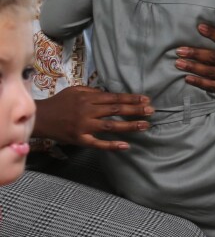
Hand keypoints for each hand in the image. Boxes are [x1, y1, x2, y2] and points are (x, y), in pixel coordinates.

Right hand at [34, 86, 153, 149]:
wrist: (41, 118)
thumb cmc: (60, 102)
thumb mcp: (76, 90)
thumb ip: (94, 92)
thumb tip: (111, 94)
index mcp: (89, 98)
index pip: (115, 98)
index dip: (131, 99)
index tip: (146, 99)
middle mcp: (88, 111)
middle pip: (116, 110)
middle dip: (135, 110)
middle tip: (151, 111)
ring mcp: (85, 126)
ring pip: (111, 126)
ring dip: (129, 126)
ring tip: (145, 125)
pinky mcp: (80, 140)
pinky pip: (98, 143)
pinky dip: (112, 145)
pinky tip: (125, 145)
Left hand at [175, 23, 214, 95]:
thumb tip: (199, 27)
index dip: (212, 33)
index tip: (199, 27)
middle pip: (212, 57)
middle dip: (195, 53)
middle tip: (179, 51)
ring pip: (209, 71)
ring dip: (192, 67)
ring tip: (178, 63)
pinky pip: (209, 85)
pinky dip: (198, 82)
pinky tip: (187, 78)